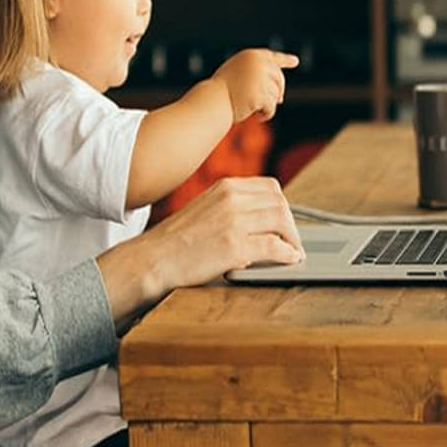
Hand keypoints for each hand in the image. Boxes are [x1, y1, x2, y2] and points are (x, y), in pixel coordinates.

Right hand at [96, 176, 304, 315]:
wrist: (152, 258)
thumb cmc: (175, 240)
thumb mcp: (205, 208)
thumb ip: (231, 208)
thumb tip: (258, 223)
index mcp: (225, 187)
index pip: (270, 188)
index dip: (282, 206)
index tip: (285, 221)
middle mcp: (232, 198)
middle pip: (280, 203)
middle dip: (291, 223)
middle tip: (292, 240)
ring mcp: (234, 221)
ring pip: (281, 221)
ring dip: (293, 239)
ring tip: (293, 251)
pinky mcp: (235, 246)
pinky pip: (275, 246)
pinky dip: (287, 254)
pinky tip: (289, 260)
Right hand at [211, 48, 298, 121]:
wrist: (212, 101)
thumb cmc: (221, 91)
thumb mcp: (238, 76)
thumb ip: (257, 78)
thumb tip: (280, 95)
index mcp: (251, 56)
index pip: (273, 57)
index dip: (285, 59)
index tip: (295, 61)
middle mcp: (258, 64)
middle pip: (279, 78)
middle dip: (279, 91)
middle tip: (279, 101)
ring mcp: (260, 79)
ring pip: (275, 94)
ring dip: (269, 104)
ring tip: (255, 109)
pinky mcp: (261, 95)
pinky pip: (271, 107)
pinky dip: (267, 114)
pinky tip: (258, 117)